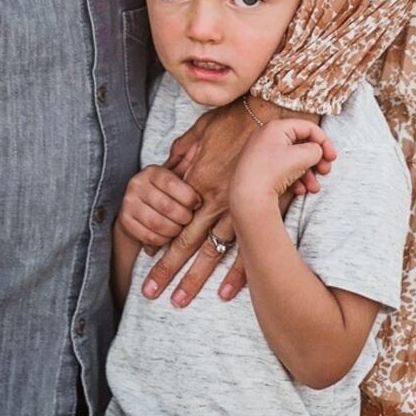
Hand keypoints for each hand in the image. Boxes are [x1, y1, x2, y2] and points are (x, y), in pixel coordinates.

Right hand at [119, 163, 200, 251]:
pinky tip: (167, 235)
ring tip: (179, 228)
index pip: (172, 184)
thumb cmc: (164, 192)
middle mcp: (137, 184)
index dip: (189, 197)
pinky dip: (162, 240)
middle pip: (167, 207)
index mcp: (152, 171)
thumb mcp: (176, 177)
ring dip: (174, 230)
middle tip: (189, 219)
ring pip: (158, 223)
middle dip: (184, 217)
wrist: (137, 208)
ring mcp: (129, 203)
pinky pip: (148, 236)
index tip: (198, 203)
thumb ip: (189, 167)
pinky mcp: (125, 221)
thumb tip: (204, 154)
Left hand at [144, 100, 334, 304]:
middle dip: (168, 271)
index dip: (157, 243)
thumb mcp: (197, 134)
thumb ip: (180, 157)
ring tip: (181, 301)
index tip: (144, 262)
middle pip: (185, 244)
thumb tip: (163, 172)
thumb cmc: (234, 120)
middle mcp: (212, 201)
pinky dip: (237, 274)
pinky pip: (248, 249)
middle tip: (151, 294)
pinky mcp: (261, 211)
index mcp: (195, 182)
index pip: (170, 220)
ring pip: (211, 253)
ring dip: (196, 279)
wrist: (271, 114)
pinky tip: (226, 295)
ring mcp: (237, 209)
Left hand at [228, 116, 329, 220]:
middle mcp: (268, 137)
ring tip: (314, 188)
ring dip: (309, 174)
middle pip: (301, 144)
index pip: (307, 127)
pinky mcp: (261, 170)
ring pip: (294, 160)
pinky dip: (296, 179)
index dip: (324, 141)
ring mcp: (263, 154)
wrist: (248, 197)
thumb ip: (315, 149)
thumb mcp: (301, 156)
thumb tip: (316, 150)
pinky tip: (300, 191)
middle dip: (316, 160)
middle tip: (326, 171)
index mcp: (276, 127)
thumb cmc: (273, 171)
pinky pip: (284, 170)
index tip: (333, 158)